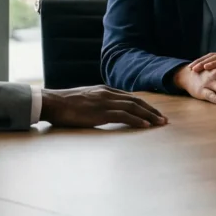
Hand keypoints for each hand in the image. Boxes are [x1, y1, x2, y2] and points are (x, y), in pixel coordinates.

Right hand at [40, 86, 167, 128]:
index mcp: (103, 90)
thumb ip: (95, 103)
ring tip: (160, 123)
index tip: (153, 112)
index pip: (129, 97)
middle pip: (135, 101)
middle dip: (151, 110)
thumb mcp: (83, 100)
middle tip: (163, 119)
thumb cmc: (64, 104)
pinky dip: (136, 120)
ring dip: (149, 115)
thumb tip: (100, 111)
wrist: (52, 102)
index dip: (143, 105)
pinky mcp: (101, 112)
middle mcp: (107, 94)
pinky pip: (123, 115)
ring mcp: (105, 102)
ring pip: (133, 107)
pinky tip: (145, 125)